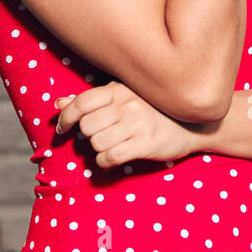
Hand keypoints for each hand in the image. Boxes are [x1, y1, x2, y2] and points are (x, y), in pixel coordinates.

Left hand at [53, 80, 198, 167]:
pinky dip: (105, 162)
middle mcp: (128, 104)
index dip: (66, 118)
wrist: (193, 125)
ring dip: (98, 149)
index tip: (62, 130)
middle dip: (88, 136)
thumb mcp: (123, 99)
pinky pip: (111, 157)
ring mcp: (138, 123)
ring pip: (97, 142)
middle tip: (99, 138)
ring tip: (111, 146)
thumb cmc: (154, 111)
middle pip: (87, 125)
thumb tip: (58, 103)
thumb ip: (91, 101)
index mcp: (120, 89)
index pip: (82, 102)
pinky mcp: (147, 143)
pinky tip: (112, 159)